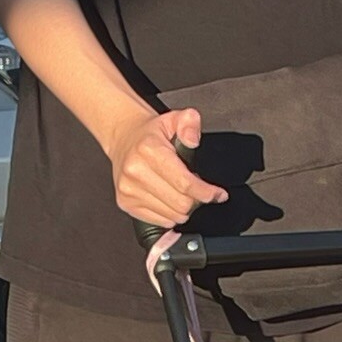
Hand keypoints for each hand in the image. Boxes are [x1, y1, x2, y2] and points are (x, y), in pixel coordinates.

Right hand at [107, 105, 227, 226]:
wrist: (124, 138)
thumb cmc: (150, 134)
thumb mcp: (173, 120)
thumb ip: (189, 123)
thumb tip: (193, 138)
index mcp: (149, 151)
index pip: (185, 184)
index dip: (207, 193)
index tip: (218, 194)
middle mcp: (135, 171)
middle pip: (181, 204)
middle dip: (196, 200)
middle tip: (196, 189)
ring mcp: (128, 189)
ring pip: (172, 216)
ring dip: (183, 209)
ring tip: (179, 191)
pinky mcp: (126, 203)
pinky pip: (160, 221)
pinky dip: (170, 214)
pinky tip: (168, 199)